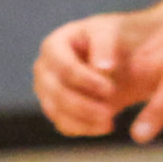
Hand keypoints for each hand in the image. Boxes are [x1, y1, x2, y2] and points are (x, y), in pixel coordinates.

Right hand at [33, 13, 133, 137]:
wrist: (118, 55)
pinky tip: (107, 126)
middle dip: (83, 104)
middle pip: (56, 92)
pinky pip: (63, 124)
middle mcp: (43, 68)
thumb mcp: (112, 32)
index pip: (63, 67)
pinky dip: (84, 128)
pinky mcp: (55, 108)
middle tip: (110, 112)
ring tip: (110, 122)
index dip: (86, 80)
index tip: (110, 89)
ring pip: (56, 111)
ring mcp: (46, 90)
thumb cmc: (113, 39)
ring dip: (83, 120)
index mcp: (53, 46)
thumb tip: (103, 67)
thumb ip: (105, 45)